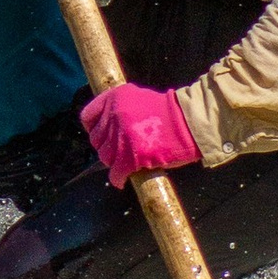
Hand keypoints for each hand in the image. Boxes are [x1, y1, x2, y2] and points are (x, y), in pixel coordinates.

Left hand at [79, 81, 200, 186]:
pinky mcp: (131, 156)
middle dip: (106, 147)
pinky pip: (116, 172)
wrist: (189, 122)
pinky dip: (117, 178)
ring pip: (105, 157)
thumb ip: (120, 108)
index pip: (88, 116)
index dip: (92, 129)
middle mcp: (113, 115)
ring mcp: (121, 136)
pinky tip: (121, 180)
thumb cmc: (169, 112)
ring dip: (113, 163)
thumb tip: (106, 126)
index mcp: (114, 98)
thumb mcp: (139, 99)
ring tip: (123, 164)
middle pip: (96, 140)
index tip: (100, 136)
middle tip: (117, 152)